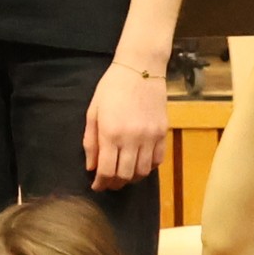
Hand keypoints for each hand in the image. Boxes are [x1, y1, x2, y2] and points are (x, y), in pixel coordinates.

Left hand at [85, 54, 168, 188]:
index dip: (100, 183)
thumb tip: (91, 167)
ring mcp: (150, 136)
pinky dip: (148, 168)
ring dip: (132, 178)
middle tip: (109, 183)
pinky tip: (140, 164)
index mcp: (111, 133)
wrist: (141, 68)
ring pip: (143, 172)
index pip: (106, 170)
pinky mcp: (162, 132)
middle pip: (125, 175)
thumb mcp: (94, 112)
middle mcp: (132, 138)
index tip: (96, 186)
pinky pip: (158, 160)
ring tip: (124, 175)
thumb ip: (91, 141)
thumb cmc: (112, 87)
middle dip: (115, 184)